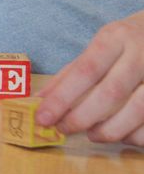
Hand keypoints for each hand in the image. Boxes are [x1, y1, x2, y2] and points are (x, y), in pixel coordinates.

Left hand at [35, 10, 143, 145]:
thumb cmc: (126, 43)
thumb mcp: (98, 47)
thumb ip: (70, 74)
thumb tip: (40, 101)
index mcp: (115, 38)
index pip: (85, 70)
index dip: (62, 98)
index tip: (43, 118)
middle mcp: (141, 54)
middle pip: (111, 92)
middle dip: (82, 117)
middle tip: (64, 129)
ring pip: (138, 110)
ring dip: (110, 130)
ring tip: (92, 135)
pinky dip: (135, 135)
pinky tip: (123, 134)